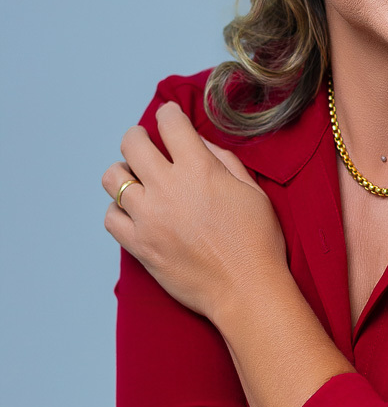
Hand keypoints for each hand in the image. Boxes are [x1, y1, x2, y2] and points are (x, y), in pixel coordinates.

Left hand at [102, 102, 287, 322]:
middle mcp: (168, 188)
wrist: (247, 291)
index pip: (169, 122)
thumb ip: (223, 160)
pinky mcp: (139, 245)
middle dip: (138, 137)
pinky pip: (110, 218)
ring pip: (112, 178)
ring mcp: (149, 217)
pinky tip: (133, 213)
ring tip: (136, 180)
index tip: (170, 119)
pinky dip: (118, 211)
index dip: (169, 115)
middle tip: (145, 144)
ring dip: (123, 173)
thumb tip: (198, 143)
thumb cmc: (257, 242)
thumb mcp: (252, 191)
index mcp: (199, 169)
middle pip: (132, 143)